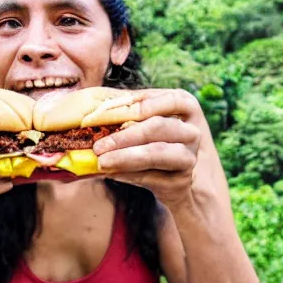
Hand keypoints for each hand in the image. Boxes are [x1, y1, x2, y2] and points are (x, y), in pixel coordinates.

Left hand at [93, 89, 204, 207]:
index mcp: (184, 106)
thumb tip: (91, 103)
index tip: (106, 111)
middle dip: (125, 136)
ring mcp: (189, 157)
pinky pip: (152, 177)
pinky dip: (128, 174)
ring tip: (102, 162)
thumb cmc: (154, 143)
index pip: (165, 99)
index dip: (137, 104)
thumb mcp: (146, 123)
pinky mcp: (181, 181)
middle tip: (98, 146)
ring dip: (125, 157)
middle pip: (159, 126)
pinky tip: (111, 173)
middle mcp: (191, 131)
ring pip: (157, 153)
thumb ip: (127, 111)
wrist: (176, 182)